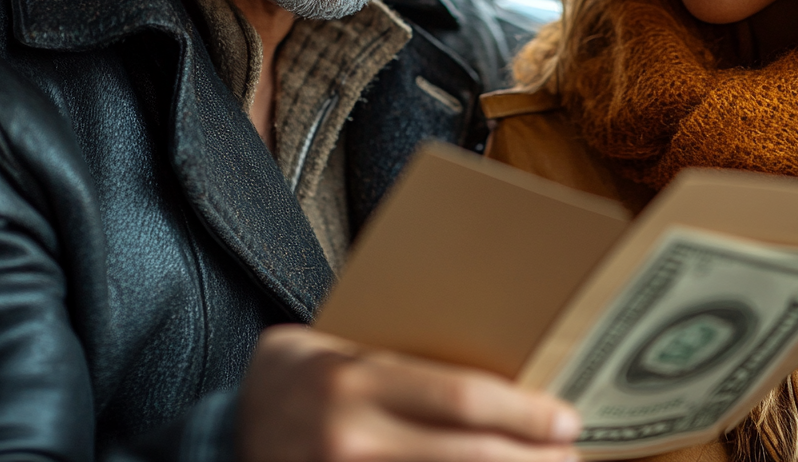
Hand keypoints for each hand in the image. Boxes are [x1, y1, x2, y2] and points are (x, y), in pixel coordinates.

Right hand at [239, 325, 581, 461]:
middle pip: (465, 457)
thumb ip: (401, 363)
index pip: (459, 399)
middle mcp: (350, 436)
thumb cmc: (298, 376)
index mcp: (356, 379)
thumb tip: (494, 379)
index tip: (566, 420)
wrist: (225, 429)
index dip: (522, 413)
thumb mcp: (341, 347)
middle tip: (572, 457)